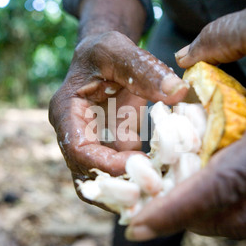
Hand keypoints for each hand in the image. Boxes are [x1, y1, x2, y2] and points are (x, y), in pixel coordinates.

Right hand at [49, 31, 186, 208]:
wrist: (101, 56)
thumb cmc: (103, 49)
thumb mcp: (120, 50)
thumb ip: (146, 69)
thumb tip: (178, 92)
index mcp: (66, 112)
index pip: (78, 149)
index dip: (104, 164)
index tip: (138, 166)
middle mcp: (73, 134)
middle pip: (86, 174)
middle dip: (116, 187)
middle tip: (149, 192)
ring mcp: (90, 143)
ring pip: (101, 179)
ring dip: (125, 190)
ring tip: (155, 195)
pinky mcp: (108, 146)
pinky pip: (118, 170)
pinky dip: (137, 178)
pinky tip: (162, 179)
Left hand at [125, 0, 245, 239]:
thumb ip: (219, 38)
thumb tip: (181, 61)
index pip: (227, 183)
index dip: (180, 207)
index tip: (140, 224)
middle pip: (232, 216)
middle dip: (183, 222)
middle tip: (141, 215)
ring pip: (242, 216)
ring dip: (198, 215)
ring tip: (160, 200)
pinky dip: (216, 200)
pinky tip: (192, 181)